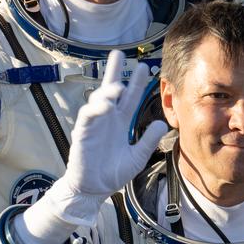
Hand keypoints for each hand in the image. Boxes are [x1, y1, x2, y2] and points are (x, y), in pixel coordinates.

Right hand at [17, 51, 166, 243]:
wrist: (94, 190)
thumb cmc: (112, 174)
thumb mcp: (137, 157)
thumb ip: (147, 141)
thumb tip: (161, 124)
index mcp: (120, 122)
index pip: (129, 98)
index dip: (136, 83)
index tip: (144, 67)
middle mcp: (107, 119)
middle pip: (110, 90)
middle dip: (114, 72)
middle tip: (119, 53)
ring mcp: (94, 124)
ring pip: (99, 100)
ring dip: (107, 92)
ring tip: (118, 87)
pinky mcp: (83, 133)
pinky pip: (88, 116)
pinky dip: (95, 109)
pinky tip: (104, 104)